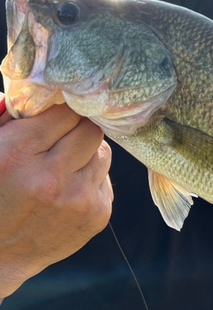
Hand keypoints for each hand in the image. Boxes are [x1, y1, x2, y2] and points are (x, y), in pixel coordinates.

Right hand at [0, 103, 112, 299]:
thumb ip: (10, 119)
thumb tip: (44, 93)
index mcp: (16, 154)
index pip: (65, 112)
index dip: (60, 114)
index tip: (56, 119)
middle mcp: (51, 178)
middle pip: (90, 131)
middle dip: (78, 131)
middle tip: (64, 140)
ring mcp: (78, 200)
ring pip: (103, 153)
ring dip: (87, 155)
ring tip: (65, 167)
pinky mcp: (98, 215)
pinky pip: (106, 180)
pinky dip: (91, 180)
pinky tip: (69, 191)